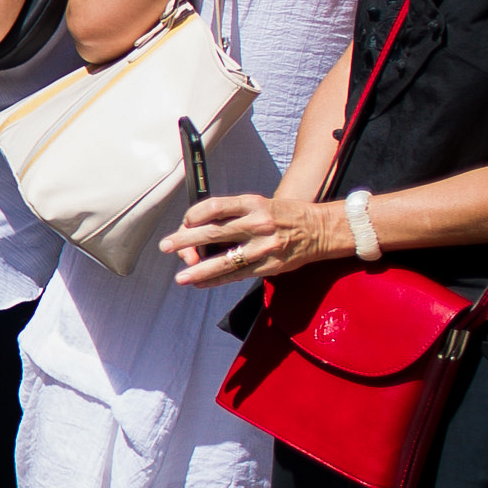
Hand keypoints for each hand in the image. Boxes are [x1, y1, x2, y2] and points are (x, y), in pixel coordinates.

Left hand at [166, 190, 349, 285]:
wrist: (322, 229)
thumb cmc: (284, 216)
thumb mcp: (261, 205)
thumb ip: (233, 216)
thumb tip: (198, 233)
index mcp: (253, 204)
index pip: (214, 207)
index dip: (193, 215)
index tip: (185, 222)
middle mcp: (257, 223)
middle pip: (212, 233)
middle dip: (185, 241)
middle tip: (166, 246)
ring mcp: (263, 247)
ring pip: (223, 260)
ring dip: (198, 270)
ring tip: (181, 277)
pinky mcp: (270, 265)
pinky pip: (237, 275)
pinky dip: (216, 280)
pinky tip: (200, 283)